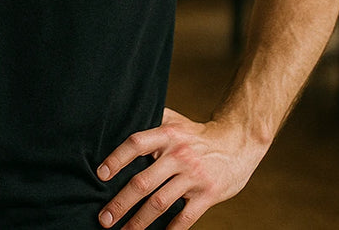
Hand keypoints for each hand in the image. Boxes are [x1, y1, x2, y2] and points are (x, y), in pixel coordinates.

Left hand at [97, 108, 258, 229]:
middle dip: (120, 203)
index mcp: (167, 135)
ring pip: (160, 203)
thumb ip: (151, 120)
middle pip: (143, 182)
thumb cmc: (198, 134)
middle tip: (104, 218)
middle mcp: (179, 155)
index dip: (117, 159)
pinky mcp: (208, 194)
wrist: (238, 142)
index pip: (136, 144)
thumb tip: (118, 121)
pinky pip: (185, 217)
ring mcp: (194, 176)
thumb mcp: (175, 121)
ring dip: (138, 221)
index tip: (100, 175)